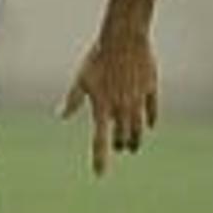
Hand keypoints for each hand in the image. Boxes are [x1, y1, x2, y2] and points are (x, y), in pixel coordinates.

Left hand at [59, 34, 158, 175]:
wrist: (124, 37)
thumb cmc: (97, 57)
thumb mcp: (80, 79)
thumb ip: (73, 100)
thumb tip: (60, 115)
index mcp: (103, 107)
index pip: (100, 140)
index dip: (100, 159)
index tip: (100, 175)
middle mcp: (122, 107)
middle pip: (122, 136)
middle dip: (120, 145)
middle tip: (118, 149)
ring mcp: (138, 99)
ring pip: (139, 127)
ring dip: (135, 138)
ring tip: (133, 145)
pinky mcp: (151, 88)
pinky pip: (152, 110)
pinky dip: (150, 120)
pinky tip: (150, 126)